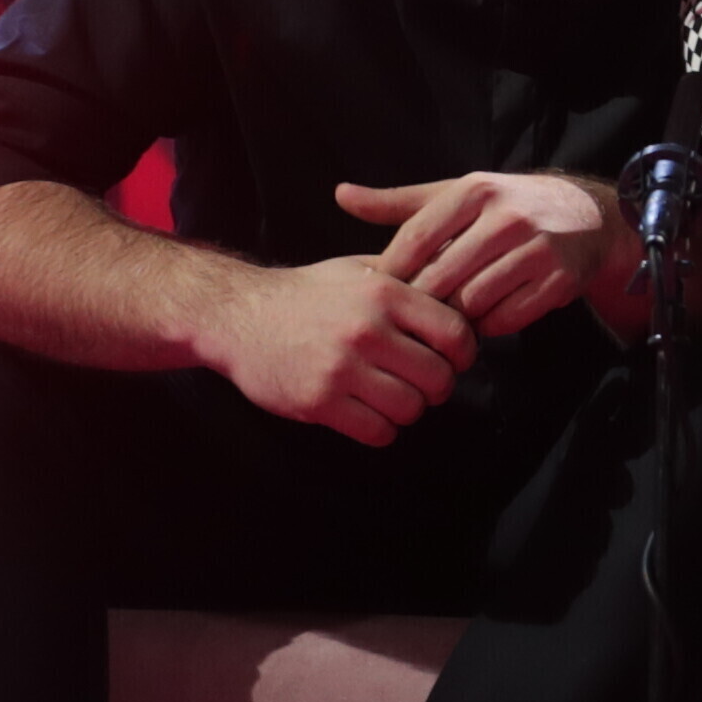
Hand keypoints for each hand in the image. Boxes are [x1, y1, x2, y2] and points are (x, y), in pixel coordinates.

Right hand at [194, 251, 475, 445]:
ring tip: (393, 399)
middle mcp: (367, 329)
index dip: (463, 354)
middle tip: (423, 386)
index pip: (455, 333)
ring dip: (408, 411)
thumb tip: (455, 280)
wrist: (238, 315)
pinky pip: (377, 432)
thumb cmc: (306, 294)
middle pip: (438, 378)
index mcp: (384, 294)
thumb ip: (404, 277)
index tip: (453, 361)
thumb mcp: (356, 269)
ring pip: (410, 409)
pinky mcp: (318, 401)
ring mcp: (341, 368)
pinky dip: (381, 430)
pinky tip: (370, 416)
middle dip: (438, 388)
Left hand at [339, 172, 630, 339]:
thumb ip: (397, 203)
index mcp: (476, 190)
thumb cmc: (504, 207)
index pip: (418, 236)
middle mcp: (508, 216)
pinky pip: (506, 318)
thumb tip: (340, 194)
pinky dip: (490, 324)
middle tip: (411, 313)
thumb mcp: (454, 196)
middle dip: (423, 299)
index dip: (393, 268)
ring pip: (473, 301)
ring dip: (457, 314)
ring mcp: (537, 249)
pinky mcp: (559, 280)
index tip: (378, 290)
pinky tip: (485, 315)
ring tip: (451, 312)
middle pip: (442, 276)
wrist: (585, 217)